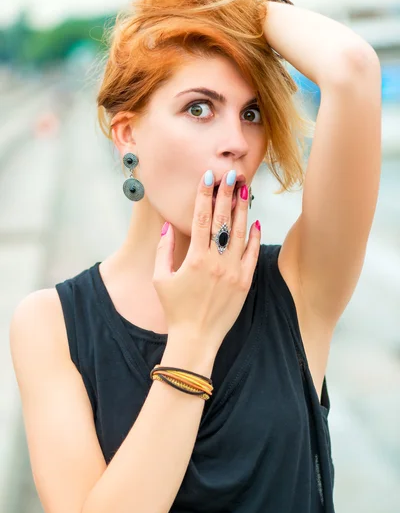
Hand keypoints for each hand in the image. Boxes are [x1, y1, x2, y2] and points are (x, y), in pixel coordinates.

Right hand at [153, 169, 260, 357]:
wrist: (196, 338)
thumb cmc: (175, 309)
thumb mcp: (160, 279)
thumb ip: (163, 250)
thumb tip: (169, 225)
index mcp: (195, 258)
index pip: (201, 218)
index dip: (204, 195)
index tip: (207, 177)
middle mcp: (216, 262)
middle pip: (222, 220)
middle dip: (226, 194)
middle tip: (231, 174)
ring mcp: (233, 272)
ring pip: (239, 233)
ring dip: (242, 210)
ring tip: (244, 190)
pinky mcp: (244, 283)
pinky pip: (251, 254)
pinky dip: (253, 237)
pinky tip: (254, 222)